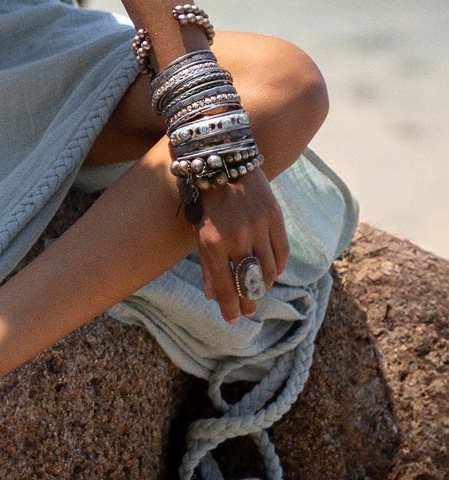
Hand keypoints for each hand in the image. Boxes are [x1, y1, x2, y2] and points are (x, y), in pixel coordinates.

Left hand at [194, 166, 289, 322]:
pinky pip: (282, 253)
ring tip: (257, 291)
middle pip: (249, 283)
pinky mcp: (275, 217)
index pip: (226, 286)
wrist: (223, 161)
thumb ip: (207, 265)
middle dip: (249, 302)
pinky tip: (271, 273)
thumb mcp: (198, 231)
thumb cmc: (205, 199)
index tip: (233, 319)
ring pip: (268, 271)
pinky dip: (277, 267)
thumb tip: (213, 296)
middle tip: (248, 311)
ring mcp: (259, 227)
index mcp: (213, 243)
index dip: (231, 308)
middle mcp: (238, 238)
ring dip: (263, 286)